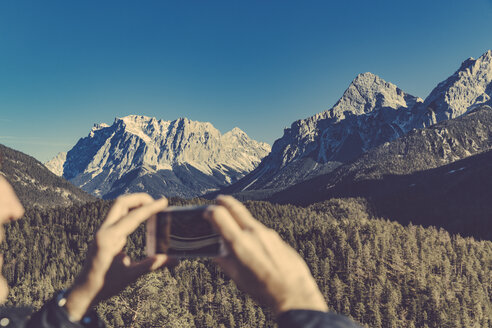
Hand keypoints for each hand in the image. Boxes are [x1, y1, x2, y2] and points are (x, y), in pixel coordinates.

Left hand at [65, 193, 172, 320]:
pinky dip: (131, 213)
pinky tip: (141, 219)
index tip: (164, 202)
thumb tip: (175, 260)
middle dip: (140, 198)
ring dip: (135, 203)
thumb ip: (153, 265)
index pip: (133, 216)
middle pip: (121, 203)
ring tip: (152, 208)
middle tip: (157, 203)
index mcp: (109, 239)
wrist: (83, 292)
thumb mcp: (131, 275)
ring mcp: (102, 231)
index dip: (151, 208)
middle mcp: (104, 231)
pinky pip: (117, 217)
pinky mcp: (103, 235)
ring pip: (118, 207)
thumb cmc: (105, 285)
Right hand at [205, 195, 327, 315]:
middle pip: (236, 208)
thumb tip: (216, 254)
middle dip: (225, 202)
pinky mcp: (278, 238)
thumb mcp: (238, 279)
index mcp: (239, 243)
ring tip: (234, 227)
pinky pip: (261, 230)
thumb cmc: (265, 290)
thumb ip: (225, 263)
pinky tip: (252, 243)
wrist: (295, 293)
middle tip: (218, 200)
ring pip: (249, 220)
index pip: (220, 215)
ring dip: (239, 219)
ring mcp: (267, 234)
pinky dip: (252, 231)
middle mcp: (253, 233)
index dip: (210, 212)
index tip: (207, 213)